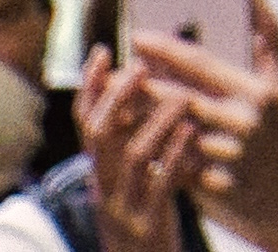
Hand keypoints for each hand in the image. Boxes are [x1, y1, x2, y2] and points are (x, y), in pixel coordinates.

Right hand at [76, 48, 197, 251]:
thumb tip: (137, 102)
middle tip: (139, 66)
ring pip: (132, 158)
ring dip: (155, 123)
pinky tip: (192, 132)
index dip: (90, 89)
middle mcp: (104, 188)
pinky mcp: (149, 224)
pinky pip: (160, 185)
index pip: (86, 125)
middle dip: (117, 98)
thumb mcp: (128, 186)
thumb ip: (129, 150)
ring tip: (179, 96)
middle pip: (100, 136)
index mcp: (100, 174)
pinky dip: (175, 156)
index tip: (101, 53)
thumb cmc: (143, 223)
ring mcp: (124, 207)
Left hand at [130, 23, 277, 251]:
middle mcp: (245, 123)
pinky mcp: (214, 185)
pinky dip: (151, 150)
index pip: (202, 63)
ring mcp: (229, 157)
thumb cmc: (277, 135)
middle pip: (177, 97)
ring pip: (169, 132)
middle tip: (114, 73)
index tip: (137, 37)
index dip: (165, 49)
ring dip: (140, 119)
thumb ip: (270, 46)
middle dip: (141, 84)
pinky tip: (133, 140)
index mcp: (260, 92)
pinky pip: (172, 164)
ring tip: (117, 105)